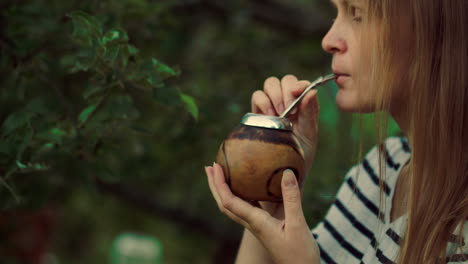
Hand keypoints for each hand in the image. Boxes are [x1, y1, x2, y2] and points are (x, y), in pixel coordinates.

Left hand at [205, 163, 319, 263]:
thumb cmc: (300, 253)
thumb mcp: (298, 224)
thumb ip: (292, 198)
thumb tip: (286, 172)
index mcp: (256, 222)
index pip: (229, 201)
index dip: (220, 183)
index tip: (216, 166)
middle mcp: (252, 224)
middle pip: (224, 203)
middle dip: (215, 185)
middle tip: (209, 167)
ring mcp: (256, 226)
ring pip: (233, 206)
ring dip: (223, 190)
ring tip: (221, 173)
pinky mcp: (264, 227)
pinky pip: (246, 207)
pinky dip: (240, 195)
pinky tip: (246, 187)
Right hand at [251, 75, 319, 171]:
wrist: (281, 171)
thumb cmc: (300, 154)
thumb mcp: (309, 134)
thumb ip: (310, 113)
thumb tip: (312, 92)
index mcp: (304, 104)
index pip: (302, 84)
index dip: (300, 84)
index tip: (297, 93)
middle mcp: (288, 101)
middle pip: (285, 80)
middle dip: (286, 91)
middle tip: (288, 109)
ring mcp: (272, 105)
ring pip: (270, 83)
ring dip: (274, 96)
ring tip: (278, 114)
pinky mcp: (258, 112)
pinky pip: (257, 96)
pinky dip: (262, 103)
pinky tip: (268, 118)